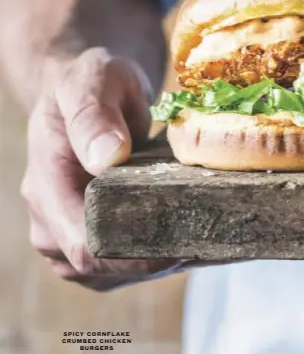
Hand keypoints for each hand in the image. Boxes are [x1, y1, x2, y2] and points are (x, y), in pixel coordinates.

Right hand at [21, 47, 185, 289]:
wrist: (89, 90)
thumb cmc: (91, 81)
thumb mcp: (91, 81)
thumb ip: (93, 115)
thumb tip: (106, 158)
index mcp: (45, 186)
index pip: (84, 245)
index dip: (134, 254)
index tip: (184, 240)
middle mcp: (49, 221)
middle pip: (102, 267)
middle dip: (154, 259)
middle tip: (208, 236)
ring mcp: (66, 236)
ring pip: (114, 272)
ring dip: (157, 261)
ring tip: (203, 234)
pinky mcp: (90, 239)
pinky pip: (121, 265)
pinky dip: (154, 256)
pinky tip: (188, 236)